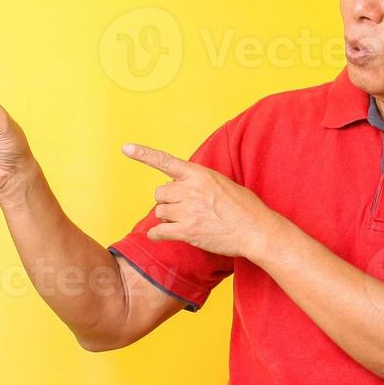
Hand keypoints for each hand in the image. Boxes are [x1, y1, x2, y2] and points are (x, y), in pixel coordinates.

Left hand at [120, 142, 280, 259]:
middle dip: (167, 202)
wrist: (257, 230)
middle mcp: (191, 189)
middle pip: (160, 193)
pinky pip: (159, 231)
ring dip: (167, 219)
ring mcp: (188, 210)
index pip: (166, 161)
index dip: (143, 154)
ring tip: (185, 223)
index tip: (126, 148)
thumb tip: (183, 185)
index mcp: (200, 174)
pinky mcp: (187, 230)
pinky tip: (162, 236)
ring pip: (159, 212)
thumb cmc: (245, 208)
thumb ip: (201, 182)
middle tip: (183, 210)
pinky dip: (158, 235)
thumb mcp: (224, 183)